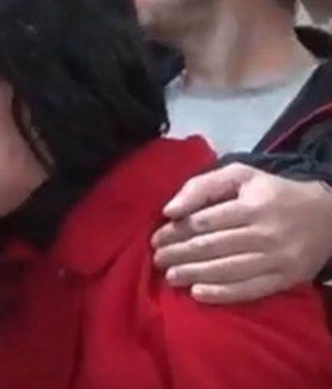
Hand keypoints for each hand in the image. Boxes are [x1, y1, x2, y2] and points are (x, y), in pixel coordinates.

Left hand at [151, 163, 331, 303]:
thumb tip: (170, 210)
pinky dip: (221, 294)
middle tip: (157, 258)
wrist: (327, 216)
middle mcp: (265, 233)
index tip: (156, 237)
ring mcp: (277, 259)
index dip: (176, 231)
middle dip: (179, 254)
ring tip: (170, 276)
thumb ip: (202, 186)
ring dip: (193, 274)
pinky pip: (249, 290)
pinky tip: (198, 293)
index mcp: (251, 205)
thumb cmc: (272, 193)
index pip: (205, 221)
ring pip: (227, 270)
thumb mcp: (240, 176)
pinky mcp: (285, 280)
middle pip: (212, 247)